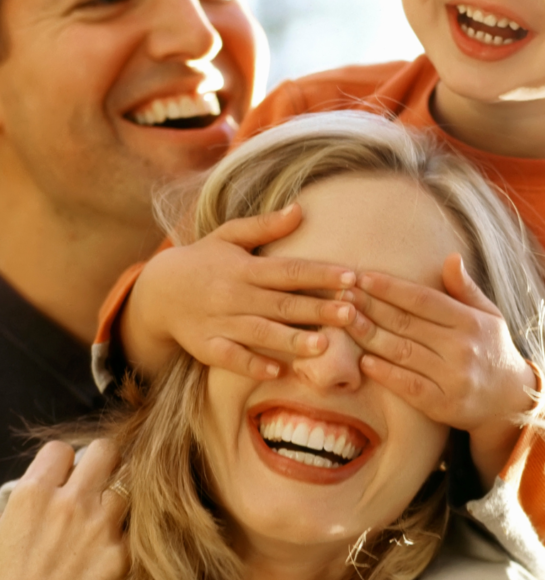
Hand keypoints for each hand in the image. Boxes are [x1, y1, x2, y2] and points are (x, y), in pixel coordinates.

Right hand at [0, 439, 127, 579]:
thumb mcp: (7, 530)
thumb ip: (38, 497)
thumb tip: (63, 476)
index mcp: (33, 495)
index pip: (62, 448)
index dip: (65, 463)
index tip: (67, 478)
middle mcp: (68, 504)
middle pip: (106, 450)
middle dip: (104, 464)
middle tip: (101, 484)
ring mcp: (99, 528)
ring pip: (129, 484)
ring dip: (121, 498)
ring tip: (110, 519)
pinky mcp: (122, 557)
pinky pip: (137, 527)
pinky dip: (129, 535)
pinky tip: (115, 549)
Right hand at [122, 203, 357, 380]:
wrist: (157, 291)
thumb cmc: (204, 260)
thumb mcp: (229, 235)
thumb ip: (265, 226)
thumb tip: (300, 208)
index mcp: (244, 267)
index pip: (288, 270)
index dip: (320, 274)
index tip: (351, 276)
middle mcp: (234, 295)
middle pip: (281, 303)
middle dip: (317, 309)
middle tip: (351, 313)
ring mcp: (220, 323)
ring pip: (260, 333)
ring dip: (291, 340)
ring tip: (323, 346)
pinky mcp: (206, 347)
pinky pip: (231, 359)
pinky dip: (252, 365)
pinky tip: (278, 371)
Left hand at [345, 254, 536, 488]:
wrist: (511, 401)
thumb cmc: (492, 349)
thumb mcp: (488, 315)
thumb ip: (466, 288)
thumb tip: (451, 258)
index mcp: (470, 321)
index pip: (423, 299)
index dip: (390, 288)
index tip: (363, 277)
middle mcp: (462, 348)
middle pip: (406, 324)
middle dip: (371, 307)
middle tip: (342, 294)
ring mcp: (453, 378)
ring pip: (402, 352)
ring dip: (369, 336)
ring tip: (345, 320)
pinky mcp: (443, 405)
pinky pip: (408, 386)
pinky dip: (384, 372)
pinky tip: (363, 360)